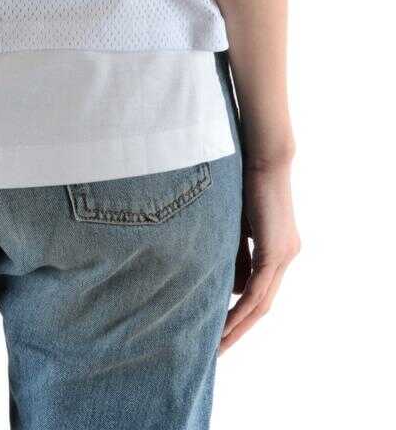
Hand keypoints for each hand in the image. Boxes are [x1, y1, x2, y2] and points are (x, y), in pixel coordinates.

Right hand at [219, 157, 299, 352]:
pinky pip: (258, 290)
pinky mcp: (275, 251)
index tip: (221, 328)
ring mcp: (284, 255)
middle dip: (240, 329)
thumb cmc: (246, 181)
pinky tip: (226, 323)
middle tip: (218, 349)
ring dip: (239, 326)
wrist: (264, 156)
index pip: (261, 291)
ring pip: (261, 303)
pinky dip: (242, 309)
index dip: (242, 313)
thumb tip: (230, 286)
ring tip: (218, 343)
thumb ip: (237, 253)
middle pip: (263, 305)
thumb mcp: (238, 224)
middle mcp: (287, 256)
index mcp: (280, 249)